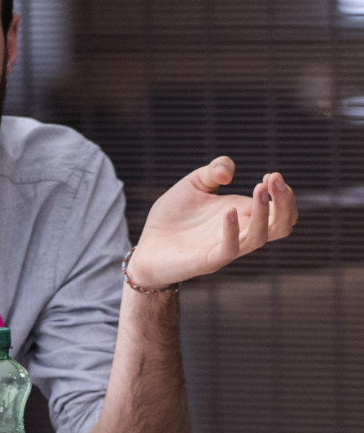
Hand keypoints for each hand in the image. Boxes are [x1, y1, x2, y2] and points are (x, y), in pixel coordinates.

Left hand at [129, 158, 296, 290]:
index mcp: (243, 215)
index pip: (281, 211)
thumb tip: (228, 174)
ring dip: (265, 212)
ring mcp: (225, 249)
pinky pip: (229, 250)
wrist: (146, 247)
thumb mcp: (194, 184)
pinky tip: (229, 211)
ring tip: (259, 188)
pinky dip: (232, 231)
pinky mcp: (207, 261)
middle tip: (274, 178)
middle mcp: (240, 233)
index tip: (272, 175)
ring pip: (260, 237)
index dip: (284, 194)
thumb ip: (213, 170)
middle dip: (285, 201)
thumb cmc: (172, 217)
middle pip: (281, 226)